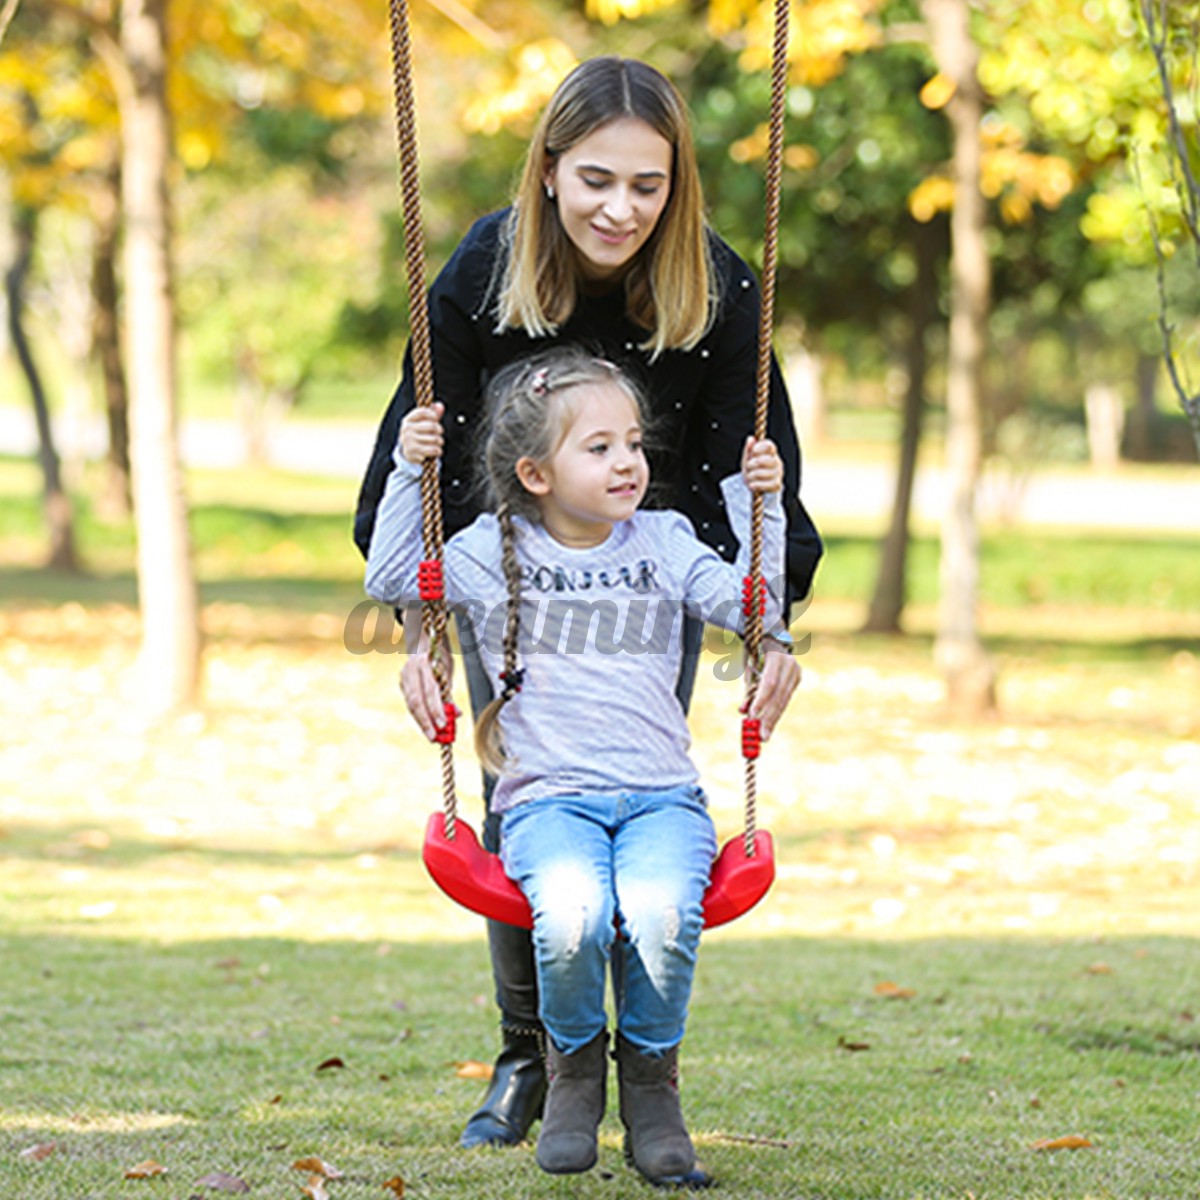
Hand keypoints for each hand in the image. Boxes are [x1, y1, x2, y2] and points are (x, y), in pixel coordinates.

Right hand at [400, 402, 444, 464]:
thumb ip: (432, 414)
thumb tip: (440, 406)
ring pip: (435, 439)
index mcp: (408, 420)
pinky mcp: (414, 452)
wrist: (408, 452)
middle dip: (440, 430)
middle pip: (432, 426)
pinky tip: (436, 451)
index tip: (436, 418)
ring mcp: (409, 441)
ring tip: (438, 442)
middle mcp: (407, 429)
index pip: (423, 412)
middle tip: (440, 432)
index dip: (433, 414)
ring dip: (440, 441)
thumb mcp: (423, 423)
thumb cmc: (419, 434)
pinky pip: (434, 450)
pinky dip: (438, 451)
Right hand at [400, 623, 455, 740]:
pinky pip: (410, 703)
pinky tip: (427, 726)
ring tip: (432, 736)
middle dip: (426, 721)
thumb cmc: (439, 657)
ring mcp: (404, 677)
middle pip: (417, 701)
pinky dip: (419, 716)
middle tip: (435, 737)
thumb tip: (456, 714)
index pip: (430, 691)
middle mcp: (411, 670)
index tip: (444, 725)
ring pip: (411, 705)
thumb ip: (449, 692)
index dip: (436, 709)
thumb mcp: (448, 670)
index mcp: (425, 663)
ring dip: (422, 722)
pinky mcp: (402, 683)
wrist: (422, 641)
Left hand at [741, 436, 782, 493]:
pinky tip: (752, 485)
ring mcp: (778, 474)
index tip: (753, 451)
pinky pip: (765, 485)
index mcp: (771, 453)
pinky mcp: (777, 485)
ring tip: (749, 477)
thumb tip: (750, 439)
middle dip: (751, 464)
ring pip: (761, 473)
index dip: (760, 448)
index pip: (769, 446)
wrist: (755, 485)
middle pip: (763, 460)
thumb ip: (749, 449)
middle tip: (748, 467)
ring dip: (751, 476)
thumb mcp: (748, 458)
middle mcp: (777, 462)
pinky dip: (756, 485)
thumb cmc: (752, 469)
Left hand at [746, 638, 799, 739]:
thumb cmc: (754, 651)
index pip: (769, 683)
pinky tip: (769, 726)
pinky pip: (785, 699)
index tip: (752, 717)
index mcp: (776, 656)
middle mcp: (790, 665)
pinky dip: (776, 713)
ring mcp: (796, 672)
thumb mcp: (748, 667)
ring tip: (764, 736)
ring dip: (772, 720)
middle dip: (768, 718)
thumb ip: (747, 689)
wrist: (772, 637)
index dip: (761, 701)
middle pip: (778, 696)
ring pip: (783, 700)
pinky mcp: (797, 679)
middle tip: (760, 736)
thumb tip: (743, 712)